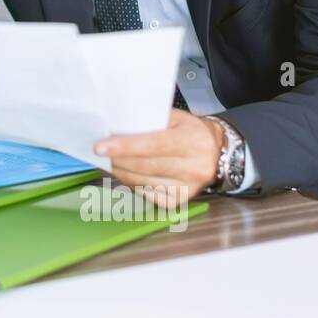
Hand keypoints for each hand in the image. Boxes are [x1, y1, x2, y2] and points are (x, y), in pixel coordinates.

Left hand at [94, 109, 223, 205]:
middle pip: (144, 165)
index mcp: (193, 140)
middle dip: (117, 159)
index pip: (152, 144)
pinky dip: (133, 183)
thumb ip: (151, 120)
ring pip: (143, 182)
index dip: (124, 146)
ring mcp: (189, 187)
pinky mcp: (181, 200)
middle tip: (101, 152)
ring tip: (111, 161)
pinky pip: (148, 194)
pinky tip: (127, 173)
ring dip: (121, 172)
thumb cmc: (191, 131)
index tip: (100, 147)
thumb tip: (117, 128)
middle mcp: (194, 167)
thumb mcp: (177, 117)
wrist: (217, 152)